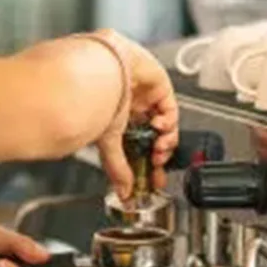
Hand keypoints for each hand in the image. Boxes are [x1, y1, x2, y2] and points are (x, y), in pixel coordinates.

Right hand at [94, 30, 178, 199]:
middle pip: (152, 137)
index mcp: (114, 121)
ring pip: (165, 124)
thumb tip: (123, 193)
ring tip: (158, 149)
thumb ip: (118, 169)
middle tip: (158, 169)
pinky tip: (159, 126)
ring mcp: (145, 98)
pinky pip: (171, 108)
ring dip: (164, 140)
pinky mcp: (159, 86)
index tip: (150, 179)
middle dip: (157, 155)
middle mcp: (129, 108)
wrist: (102, 72)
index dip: (144, 163)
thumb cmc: (96, 99)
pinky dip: (169, 121)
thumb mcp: (108, 142)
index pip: (134, 146)